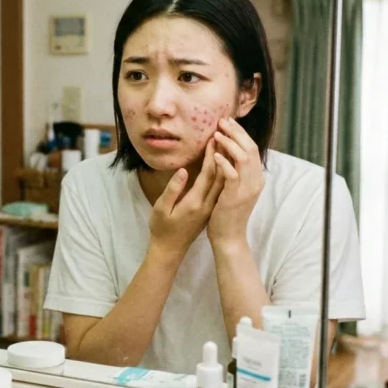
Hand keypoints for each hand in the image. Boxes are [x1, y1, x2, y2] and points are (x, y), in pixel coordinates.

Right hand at [148, 140, 224, 259]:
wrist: (170, 250)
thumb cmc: (161, 228)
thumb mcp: (160, 209)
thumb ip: (172, 190)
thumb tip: (182, 171)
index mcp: (195, 202)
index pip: (208, 174)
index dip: (212, 155)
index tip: (212, 138)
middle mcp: (207, 204)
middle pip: (220, 175)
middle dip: (223, 155)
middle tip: (223, 137)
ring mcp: (211, 207)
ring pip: (224, 182)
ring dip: (226, 163)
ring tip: (227, 146)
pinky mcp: (211, 209)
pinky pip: (221, 188)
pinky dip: (224, 174)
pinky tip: (223, 164)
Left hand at [208, 117, 264, 248]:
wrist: (228, 236)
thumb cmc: (227, 212)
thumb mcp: (233, 187)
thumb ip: (233, 170)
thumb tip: (226, 149)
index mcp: (256, 177)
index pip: (251, 148)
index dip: (240, 133)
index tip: (227, 121)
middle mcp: (255, 181)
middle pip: (250, 148)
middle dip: (236, 132)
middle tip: (221, 121)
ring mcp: (247, 189)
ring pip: (243, 158)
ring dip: (229, 143)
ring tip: (216, 135)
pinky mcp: (234, 196)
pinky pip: (232, 174)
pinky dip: (224, 162)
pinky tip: (214, 155)